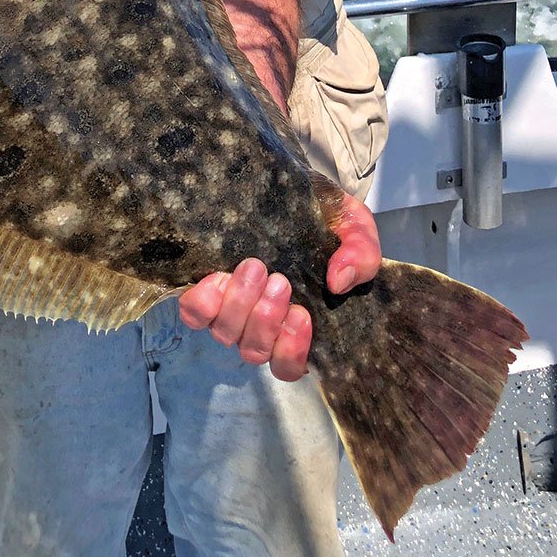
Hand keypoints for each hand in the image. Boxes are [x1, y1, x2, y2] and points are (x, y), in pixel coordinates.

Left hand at [177, 192, 379, 380]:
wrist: (294, 191)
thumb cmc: (325, 220)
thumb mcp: (355, 230)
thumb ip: (361, 255)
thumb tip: (340, 281)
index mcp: (299, 324)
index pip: (288, 366)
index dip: (291, 351)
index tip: (302, 315)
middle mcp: (261, 326)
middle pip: (254, 350)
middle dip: (266, 319)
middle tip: (280, 280)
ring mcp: (231, 310)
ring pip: (226, 333)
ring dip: (240, 304)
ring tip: (255, 268)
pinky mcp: (208, 290)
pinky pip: (195, 312)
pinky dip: (204, 301)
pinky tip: (219, 278)